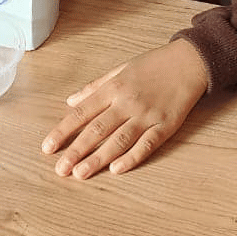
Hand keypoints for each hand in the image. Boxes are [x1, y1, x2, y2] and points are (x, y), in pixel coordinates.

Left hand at [41, 38, 208, 178]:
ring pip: (118, 140)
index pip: (82, 112)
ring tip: (80, 173)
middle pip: (97, 129)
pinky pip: (146, 144)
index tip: (48, 147)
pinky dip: (131, 157)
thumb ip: (94, 87)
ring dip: (98, 158)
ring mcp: (147, 115)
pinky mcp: (166, 125)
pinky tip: (116, 170)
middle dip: (76, 150)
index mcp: (113, 88)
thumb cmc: (152, 65)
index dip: (63, 130)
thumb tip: (70, 100)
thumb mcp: (120, 69)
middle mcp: (127, 102)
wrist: (188, 62)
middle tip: (60, 169)